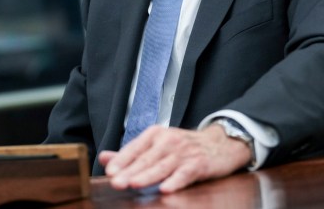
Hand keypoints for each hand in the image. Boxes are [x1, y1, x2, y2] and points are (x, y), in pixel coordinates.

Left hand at [98, 124, 251, 192]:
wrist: (220, 144)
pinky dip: (176, 180)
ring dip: (148, 175)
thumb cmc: (184, 147)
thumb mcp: (157, 145)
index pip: (135, 147)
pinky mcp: (199, 164)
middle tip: (116, 182)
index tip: (110, 171)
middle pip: (147, 158)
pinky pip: (185, 173)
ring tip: (134, 183)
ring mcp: (185, 152)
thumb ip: (131, 153)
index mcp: (156, 134)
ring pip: (163, 166)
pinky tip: (166, 188)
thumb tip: (104, 158)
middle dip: (130, 171)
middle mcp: (169, 140)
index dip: (122, 160)